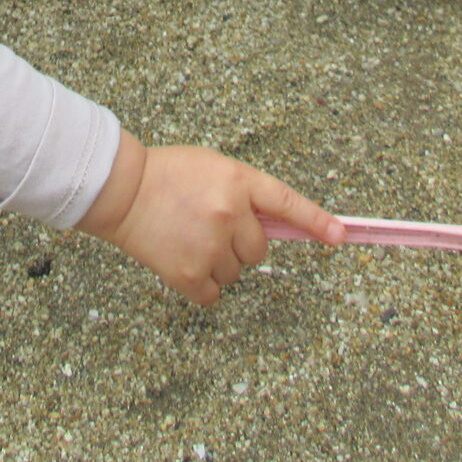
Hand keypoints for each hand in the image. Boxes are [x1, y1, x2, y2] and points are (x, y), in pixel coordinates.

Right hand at [76, 134, 343, 304]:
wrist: (121, 190)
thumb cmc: (167, 175)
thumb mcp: (215, 169)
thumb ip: (245, 193)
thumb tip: (274, 225)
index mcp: (238, 182)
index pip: (287, 204)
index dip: (316, 221)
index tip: (339, 237)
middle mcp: (229, 213)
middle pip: (259, 249)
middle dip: (240, 243)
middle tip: (209, 227)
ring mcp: (210, 244)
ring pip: (236, 271)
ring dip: (218, 262)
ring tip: (188, 238)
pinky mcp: (189, 273)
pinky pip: (214, 293)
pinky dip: (202, 284)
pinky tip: (182, 259)